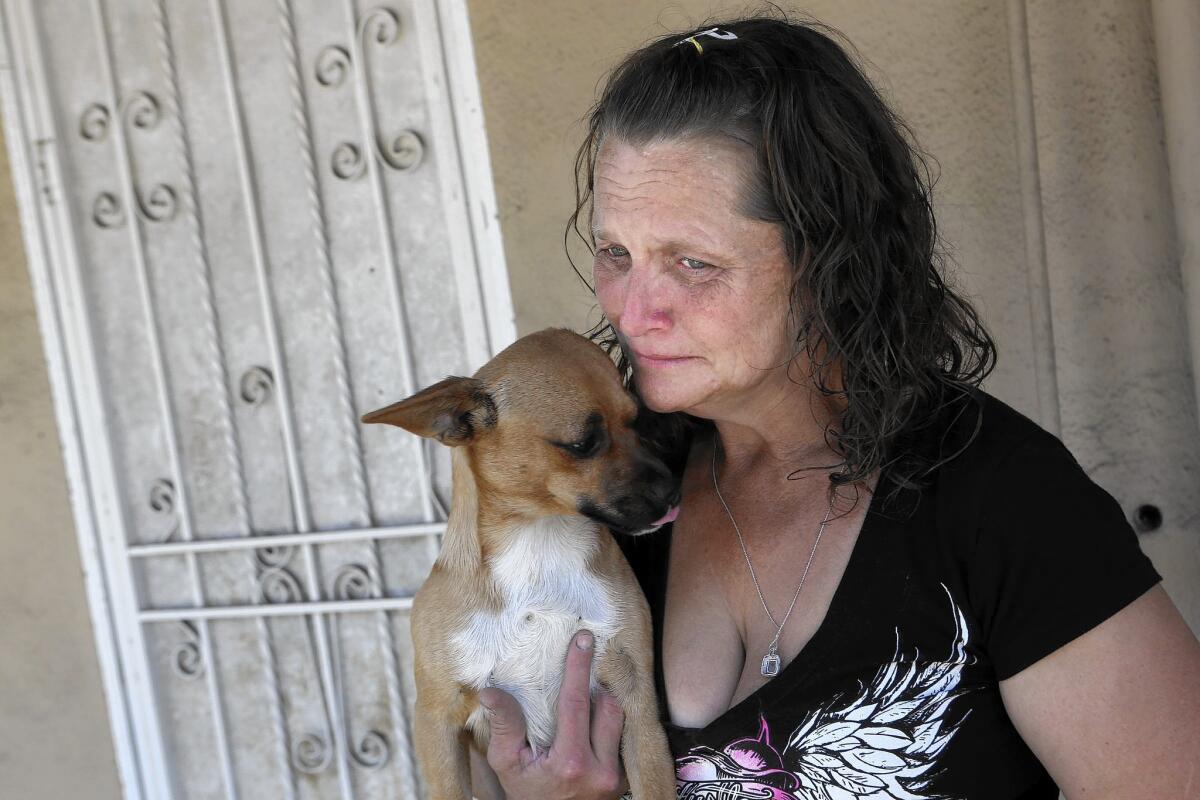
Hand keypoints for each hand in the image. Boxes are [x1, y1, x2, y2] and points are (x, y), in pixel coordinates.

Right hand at [479, 629, 627, 799]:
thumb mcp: (506, 764)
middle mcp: (601, 769)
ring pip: (620, 720)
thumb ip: (504, 726)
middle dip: (593, 689)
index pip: (577, 701)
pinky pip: (622, 739)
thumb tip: (491, 691)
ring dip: (602, 707)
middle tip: (577, 679)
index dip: (579, 666)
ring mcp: (617, 777)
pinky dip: (608, 726)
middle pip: (609, 707)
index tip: (583, 640)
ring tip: (582, 705)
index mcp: (571, 761)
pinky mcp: (624, 780)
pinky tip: (592, 725)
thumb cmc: (526, 795)